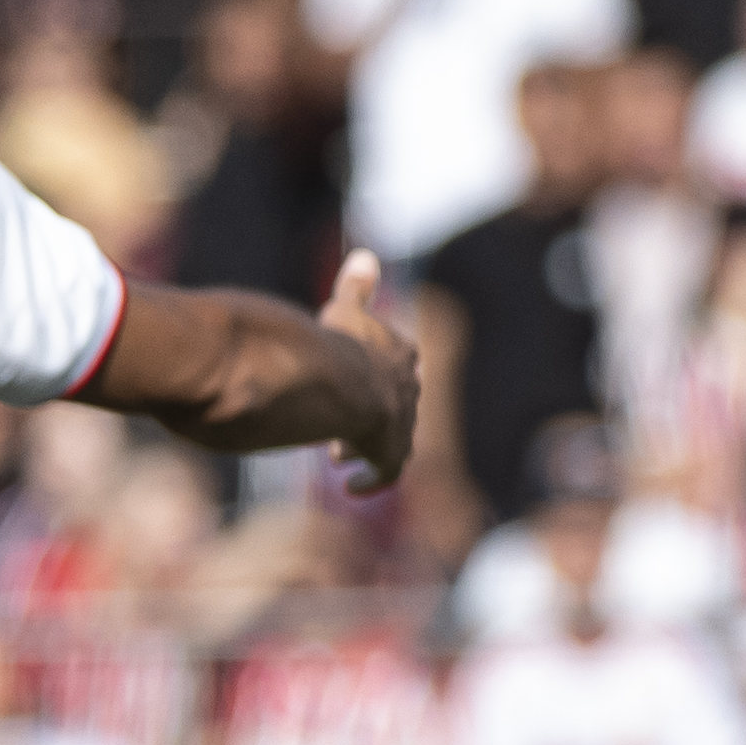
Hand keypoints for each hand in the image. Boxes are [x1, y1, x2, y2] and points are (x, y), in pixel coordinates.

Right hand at [321, 253, 420, 491]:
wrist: (343, 384)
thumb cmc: (338, 343)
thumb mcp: (345, 309)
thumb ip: (355, 288)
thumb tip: (366, 257)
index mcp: (399, 354)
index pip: (397, 363)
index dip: (374, 373)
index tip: (352, 381)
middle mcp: (408, 390)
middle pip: (395, 403)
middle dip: (370, 412)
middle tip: (342, 423)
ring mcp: (403, 424)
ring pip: (390, 440)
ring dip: (365, 444)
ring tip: (337, 452)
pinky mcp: (391, 454)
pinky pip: (384, 473)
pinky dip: (369, 479)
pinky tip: (351, 486)